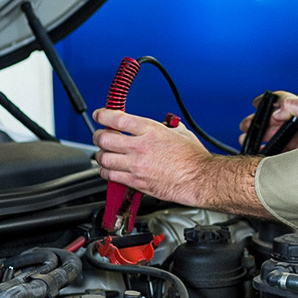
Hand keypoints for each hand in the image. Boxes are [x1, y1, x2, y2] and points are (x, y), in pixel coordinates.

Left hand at [93, 109, 270, 219]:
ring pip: (103, 158)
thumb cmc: (194, 158)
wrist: (199, 179)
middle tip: (101, 135)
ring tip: (104, 153)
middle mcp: (140, 147)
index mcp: (151, 131)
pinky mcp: (136, 182)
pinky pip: (111, 175)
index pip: (116, 119)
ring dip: (101, 154)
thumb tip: (164, 124)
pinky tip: (110, 169)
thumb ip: (167, 127)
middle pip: (104, 139)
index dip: (103, 115)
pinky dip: (106, 171)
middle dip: (99, 136)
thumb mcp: (181, 133)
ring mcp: (136, 166)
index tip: (99, 115)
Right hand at [239, 91, 297, 151]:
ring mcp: (294, 137)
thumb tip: (279, 109)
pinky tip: (258, 153)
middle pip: (270, 120)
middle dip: (256, 122)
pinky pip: (276, 150)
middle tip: (245, 127)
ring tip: (246, 141)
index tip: (255, 103)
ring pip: (271, 135)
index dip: (266, 101)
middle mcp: (295, 123)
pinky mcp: (294, 151)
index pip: (279, 101)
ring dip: (258, 137)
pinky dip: (265, 150)